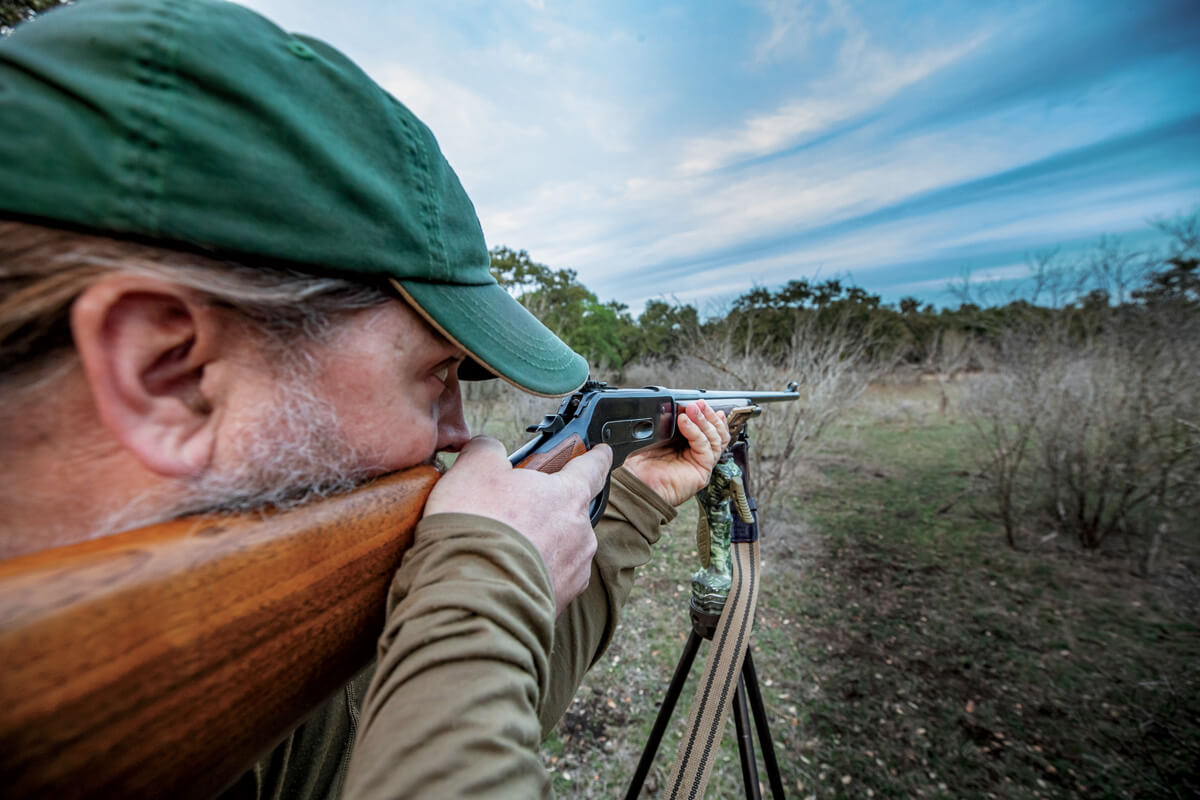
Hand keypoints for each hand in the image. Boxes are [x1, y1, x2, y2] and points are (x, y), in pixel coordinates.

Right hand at [424, 436, 612, 613]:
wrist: (473, 597)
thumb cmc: (479, 527)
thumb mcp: (474, 468)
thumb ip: (487, 450)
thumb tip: (489, 451)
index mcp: (569, 494)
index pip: (593, 467)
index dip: (596, 456)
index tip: (601, 451)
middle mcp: (581, 532)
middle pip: (570, 510)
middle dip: (547, 507)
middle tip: (512, 508)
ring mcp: (574, 570)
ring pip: (560, 547)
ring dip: (538, 543)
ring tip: (499, 545)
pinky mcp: (560, 601)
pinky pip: (548, 578)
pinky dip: (531, 572)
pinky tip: (502, 571)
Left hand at [623, 399, 730, 506]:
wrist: (634, 483)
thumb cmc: (639, 464)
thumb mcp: (654, 436)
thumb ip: (668, 422)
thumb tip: (677, 408)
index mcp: (686, 446)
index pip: (707, 429)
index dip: (707, 415)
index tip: (699, 402)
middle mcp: (695, 455)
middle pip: (716, 432)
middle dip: (708, 415)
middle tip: (698, 404)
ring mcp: (700, 464)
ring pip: (716, 439)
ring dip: (705, 421)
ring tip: (692, 410)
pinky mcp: (702, 471)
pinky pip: (706, 448)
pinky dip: (697, 432)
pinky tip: (685, 422)